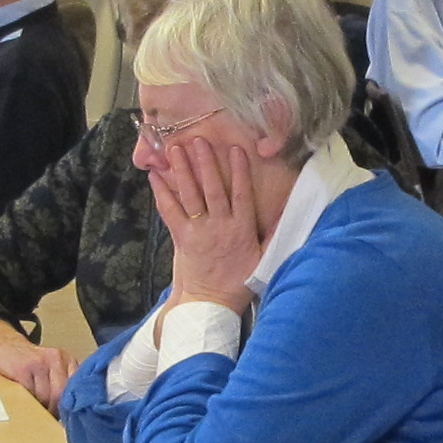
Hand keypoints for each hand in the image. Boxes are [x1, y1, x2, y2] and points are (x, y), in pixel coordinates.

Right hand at [0, 318, 74, 411]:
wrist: (5, 345)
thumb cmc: (31, 363)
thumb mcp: (53, 367)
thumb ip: (64, 383)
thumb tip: (72, 411)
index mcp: (68, 360)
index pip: (76, 388)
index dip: (70, 405)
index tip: (64, 415)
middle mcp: (56, 358)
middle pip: (60, 394)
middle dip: (54, 409)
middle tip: (48, 417)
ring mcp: (39, 362)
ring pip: (45, 396)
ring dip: (40, 407)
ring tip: (36, 410)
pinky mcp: (23, 369)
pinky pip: (30, 393)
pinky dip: (27, 401)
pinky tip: (25, 401)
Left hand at [152, 129, 267, 310]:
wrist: (212, 303)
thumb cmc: (239, 282)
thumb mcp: (263, 259)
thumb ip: (273, 234)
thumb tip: (286, 214)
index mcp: (242, 229)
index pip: (242, 194)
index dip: (239, 171)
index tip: (236, 150)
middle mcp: (220, 226)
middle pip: (213, 188)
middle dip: (205, 162)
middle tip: (198, 140)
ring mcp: (199, 231)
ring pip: (190, 195)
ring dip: (182, 170)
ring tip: (175, 149)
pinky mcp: (182, 238)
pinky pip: (170, 212)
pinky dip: (162, 193)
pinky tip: (155, 176)